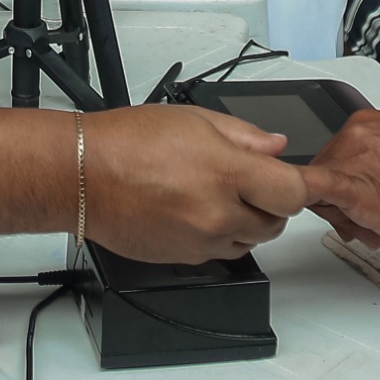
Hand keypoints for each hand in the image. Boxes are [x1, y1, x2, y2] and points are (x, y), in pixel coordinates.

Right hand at [82, 106, 309, 261]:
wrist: (82, 176)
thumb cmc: (128, 141)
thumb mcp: (194, 119)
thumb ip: (245, 136)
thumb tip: (275, 147)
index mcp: (227, 173)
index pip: (293, 193)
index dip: (298, 184)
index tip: (297, 179)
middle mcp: (219, 215)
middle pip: (276, 222)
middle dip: (270, 202)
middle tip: (247, 181)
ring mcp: (202, 242)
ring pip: (250, 242)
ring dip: (246, 222)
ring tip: (215, 195)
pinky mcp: (184, 260)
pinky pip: (221, 254)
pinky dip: (220, 237)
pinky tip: (196, 212)